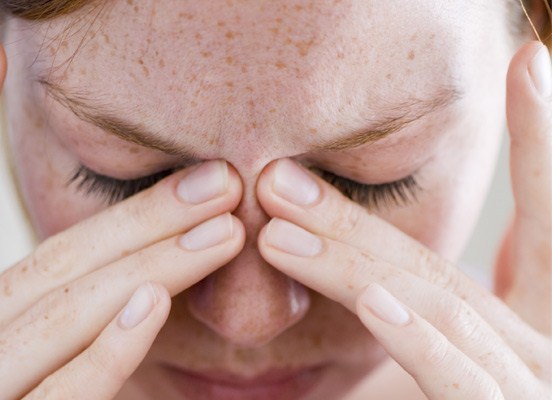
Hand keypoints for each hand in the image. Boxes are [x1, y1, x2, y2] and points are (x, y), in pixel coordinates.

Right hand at [0, 33, 244, 398]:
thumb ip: (13, 274)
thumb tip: (83, 215)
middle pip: (48, 266)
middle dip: (137, 218)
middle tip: (219, 178)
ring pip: (59, 316)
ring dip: (143, 263)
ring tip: (218, 221)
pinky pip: (58, 395)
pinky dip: (101, 351)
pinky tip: (151, 305)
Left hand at [256, 41, 550, 398]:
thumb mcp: (448, 363)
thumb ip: (425, 316)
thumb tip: (375, 269)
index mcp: (531, 325)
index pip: (544, 219)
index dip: (543, 139)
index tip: (531, 63)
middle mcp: (547, 344)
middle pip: (439, 267)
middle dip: (359, 218)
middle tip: (281, 174)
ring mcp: (540, 385)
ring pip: (438, 309)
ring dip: (357, 260)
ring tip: (278, 215)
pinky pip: (466, 381)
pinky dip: (424, 338)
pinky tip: (377, 299)